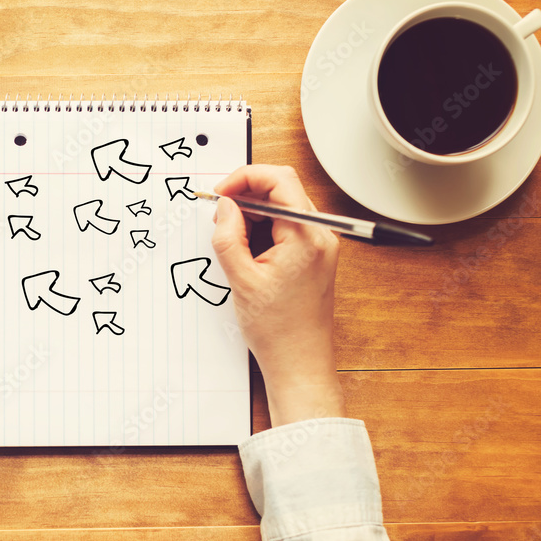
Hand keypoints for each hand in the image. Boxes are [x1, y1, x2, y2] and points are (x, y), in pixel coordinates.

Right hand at [210, 166, 344, 426]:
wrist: (300, 362)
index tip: (221, 193)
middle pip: (283, 189)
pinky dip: (264, 228)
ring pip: (283, 207)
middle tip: (219, 215)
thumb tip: (224, 206)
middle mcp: (320, 235)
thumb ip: (228, 236)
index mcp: (306, 236)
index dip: (244, 178)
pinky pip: (287, 226)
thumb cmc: (278, 330)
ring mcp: (320, 245)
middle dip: (247, 195)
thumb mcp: (241, 279)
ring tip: (233, 239)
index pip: (278, 180)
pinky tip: (247, 251)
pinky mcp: (314, 256)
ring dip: (254, 213)